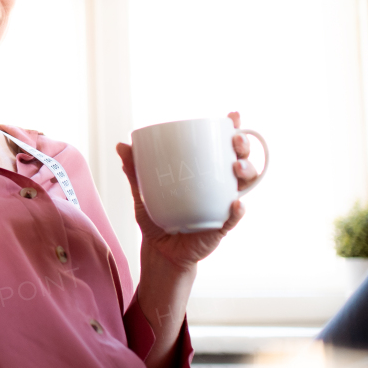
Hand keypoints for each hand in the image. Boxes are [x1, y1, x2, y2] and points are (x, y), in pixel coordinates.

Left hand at [116, 112, 256, 269]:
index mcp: (205, 172)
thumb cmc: (156, 218)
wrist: (159, 251)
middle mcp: (219, 186)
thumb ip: (134, 170)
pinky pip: (233, 218)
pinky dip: (237, 211)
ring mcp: (223, 206)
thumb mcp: (142, 191)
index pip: (223, 146)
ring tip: (235, 167)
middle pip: (241, 160)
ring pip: (244, 185)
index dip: (234, 129)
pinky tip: (235, 204)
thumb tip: (121, 145)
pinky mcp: (221, 227)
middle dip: (243, 146)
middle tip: (235, 139)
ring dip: (246, 172)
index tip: (233, 116)